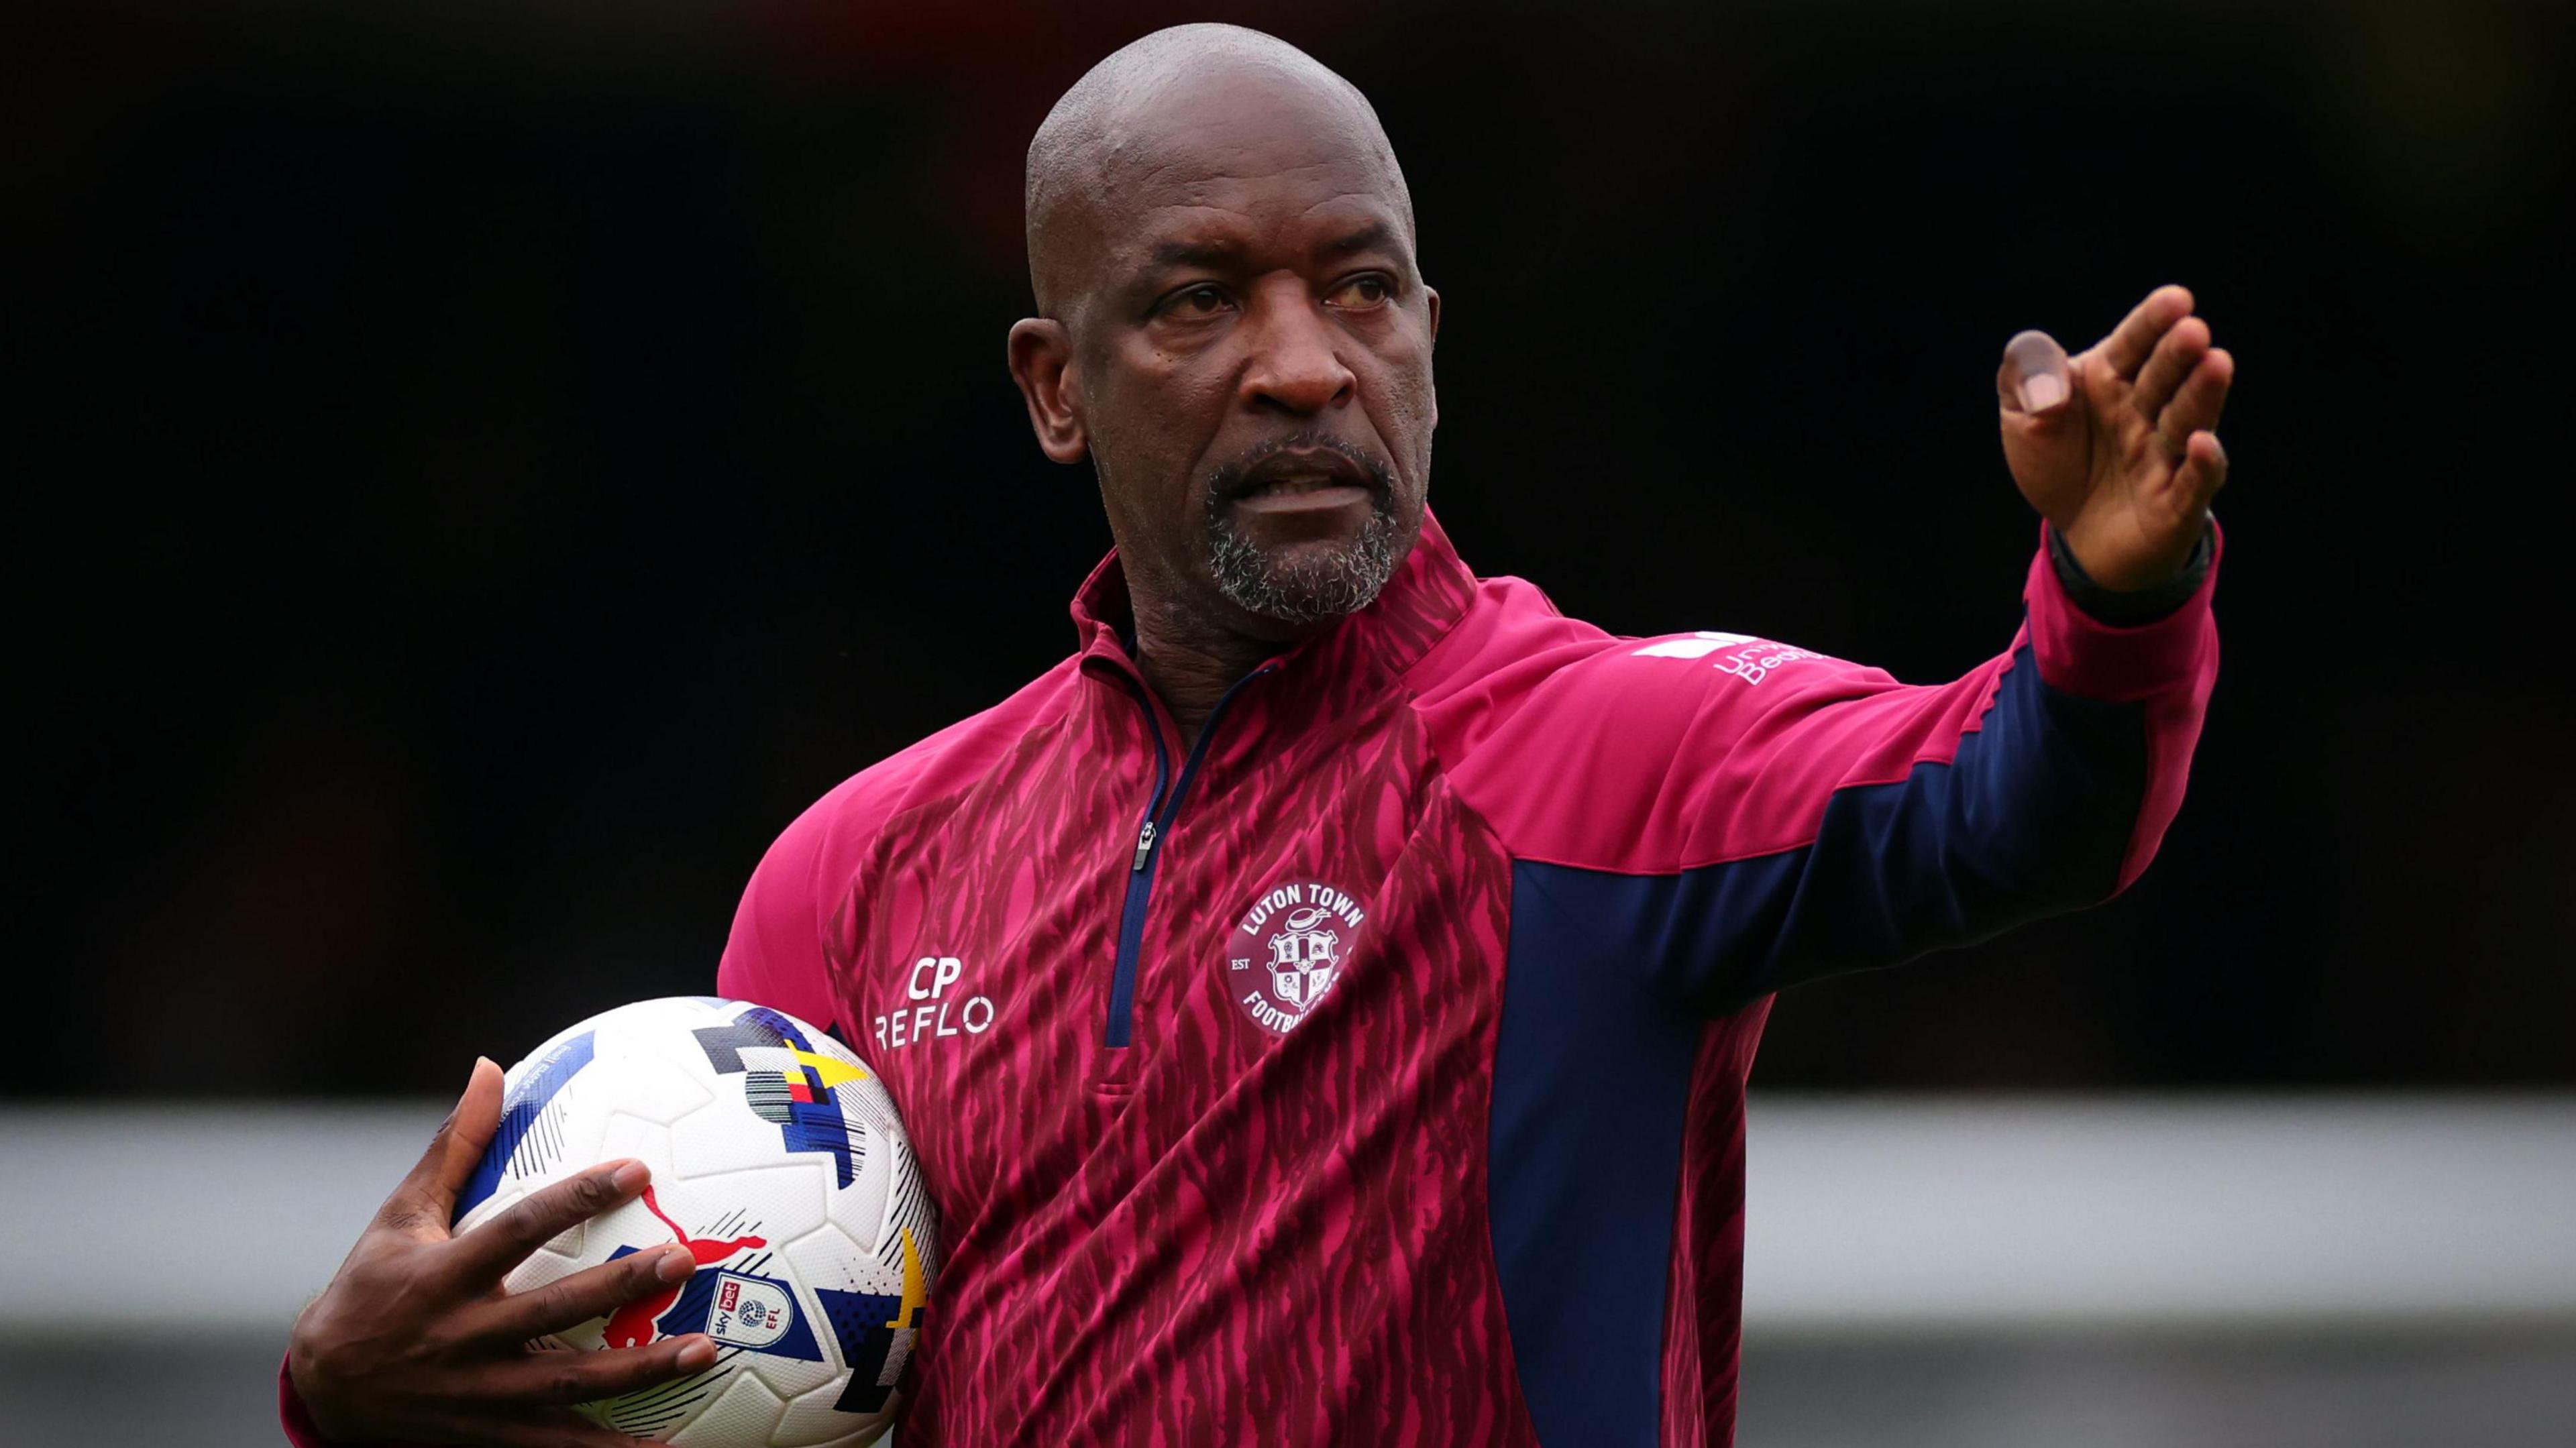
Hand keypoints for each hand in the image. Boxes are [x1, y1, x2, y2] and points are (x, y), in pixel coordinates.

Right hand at [287, 1059, 716, 1446]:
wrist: (325, 1388)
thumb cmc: (371, 1286)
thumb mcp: (401, 1215)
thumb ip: (453, 1146)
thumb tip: (490, 1067)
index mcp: (444, 1275)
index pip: (520, 1228)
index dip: (577, 1197)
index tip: (637, 1169)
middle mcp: (464, 1335)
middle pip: (555, 1310)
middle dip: (621, 1285)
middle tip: (684, 1259)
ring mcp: (479, 1392)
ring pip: (569, 1385)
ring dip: (640, 1371)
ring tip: (703, 1350)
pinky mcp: (489, 1435)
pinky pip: (559, 1447)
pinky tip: (666, 1447)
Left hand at [1997, 285, 2233, 590]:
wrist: (2074, 531)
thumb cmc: (2055, 458)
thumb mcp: (2021, 415)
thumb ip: (2025, 381)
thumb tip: (2046, 384)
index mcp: (2111, 377)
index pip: (2134, 343)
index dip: (2154, 321)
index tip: (2176, 299)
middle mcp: (2145, 409)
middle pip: (2164, 377)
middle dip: (2178, 354)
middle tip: (2193, 332)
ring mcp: (2165, 454)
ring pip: (2188, 420)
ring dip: (2202, 394)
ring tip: (2216, 364)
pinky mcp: (2176, 502)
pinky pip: (2193, 482)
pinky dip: (2202, 464)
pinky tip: (2201, 444)